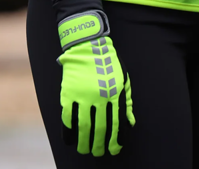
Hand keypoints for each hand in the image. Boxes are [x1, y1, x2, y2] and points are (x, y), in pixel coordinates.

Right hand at [57, 11, 134, 156]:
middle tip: (99, 153)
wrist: (88, 46)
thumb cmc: (108, 63)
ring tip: (85, 150)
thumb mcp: (123, 78)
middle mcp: (100, 96)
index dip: (116, 139)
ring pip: (84, 127)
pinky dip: (69, 132)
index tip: (115, 149)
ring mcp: (83, 96)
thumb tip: (130, 123)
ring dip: (84, 142)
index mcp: (115, 92)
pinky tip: (71, 140)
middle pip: (100, 128)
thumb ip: (126, 101)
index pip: (117, 122)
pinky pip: (68, 119)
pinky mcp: (69, 95)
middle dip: (100, 144)